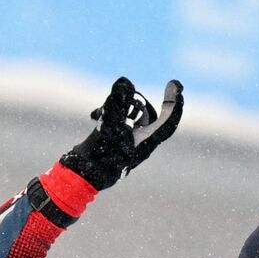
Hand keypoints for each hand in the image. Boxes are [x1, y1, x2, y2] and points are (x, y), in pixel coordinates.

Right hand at [60, 77, 182, 190]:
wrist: (82, 176)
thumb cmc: (98, 156)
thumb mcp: (107, 125)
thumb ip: (116, 103)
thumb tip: (126, 81)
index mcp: (147, 142)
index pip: (168, 121)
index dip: (174, 103)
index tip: (175, 85)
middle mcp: (141, 143)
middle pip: (149, 116)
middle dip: (135, 103)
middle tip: (124, 94)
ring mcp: (130, 143)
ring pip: (131, 118)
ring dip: (116, 108)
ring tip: (100, 112)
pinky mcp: (117, 143)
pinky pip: (119, 123)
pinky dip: (108, 115)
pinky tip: (93, 115)